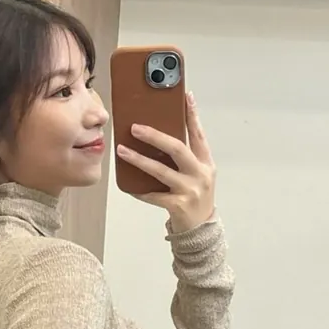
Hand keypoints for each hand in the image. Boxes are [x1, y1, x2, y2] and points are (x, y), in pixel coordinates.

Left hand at [117, 93, 215, 232]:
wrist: (200, 231)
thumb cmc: (194, 198)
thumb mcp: (197, 175)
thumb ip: (185, 158)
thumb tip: (159, 138)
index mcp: (206, 163)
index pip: (198, 134)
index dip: (192, 115)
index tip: (185, 96)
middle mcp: (200, 174)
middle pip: (177, 148)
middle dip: (155, 136)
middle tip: (135, 127)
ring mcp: (189, 190)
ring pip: (161, 171)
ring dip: (139, 160)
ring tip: (122, 150)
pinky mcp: (178, 206)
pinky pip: (154, 196)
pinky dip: (140, 191)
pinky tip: (129, 186)